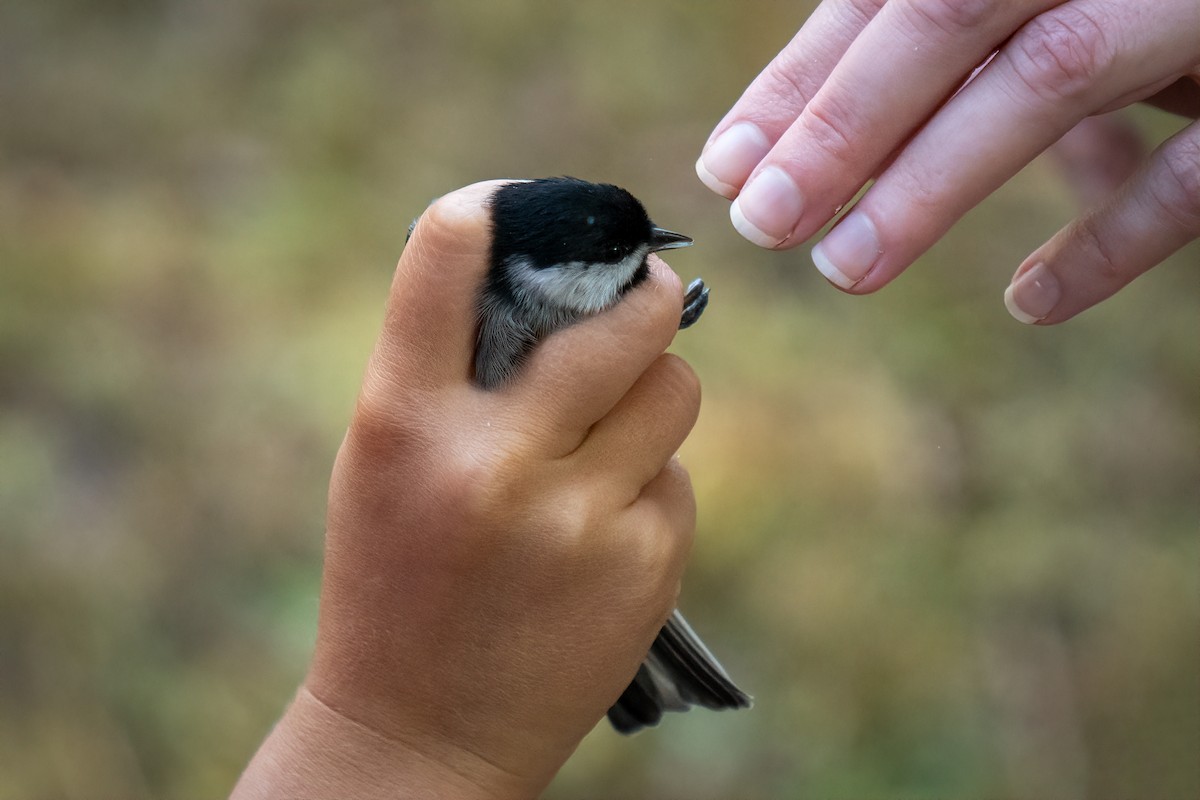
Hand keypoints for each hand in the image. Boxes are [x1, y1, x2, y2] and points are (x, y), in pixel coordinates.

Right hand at [232, 182, 699, 798]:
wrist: (419, 738)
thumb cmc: (395, 582)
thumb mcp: (388, 463)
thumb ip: (453, 372)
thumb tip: (561, 281)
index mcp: (403, 420)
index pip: (447, 251)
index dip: (499, 207)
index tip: (532, 210)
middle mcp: (495, 461)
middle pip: (623, 319)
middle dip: (646, 294)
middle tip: (648, 290)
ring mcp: (580, 518)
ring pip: (674, 390)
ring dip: (652, 393)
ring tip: (609, 438)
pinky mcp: (645, 567)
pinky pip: (676, 478)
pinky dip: (648, 486)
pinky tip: (601, 535)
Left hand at [696, 0, 1199, 323]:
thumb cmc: (1145, 6)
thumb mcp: (1054, 1)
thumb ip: (966, 39)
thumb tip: (807, 138)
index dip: (802, 76)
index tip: (729, 162)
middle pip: (945, 13)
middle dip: (841, 123)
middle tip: (766, 221)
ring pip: (1052, 73)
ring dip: (934, 180)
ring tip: (846, 270)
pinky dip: (1115, 234)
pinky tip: (1030, 301)